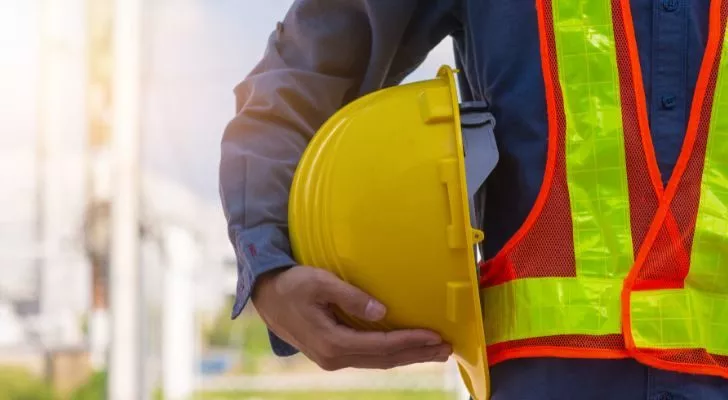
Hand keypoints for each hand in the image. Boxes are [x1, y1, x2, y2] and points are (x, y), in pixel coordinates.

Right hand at [252, 265, 451, 370]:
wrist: (266, 298)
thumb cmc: (291, 285)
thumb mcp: (318, 282)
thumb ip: (350, 297)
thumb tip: (381, 311)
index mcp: (332, 342)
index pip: (381, 346)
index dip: (410, 341)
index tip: (435, 336)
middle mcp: (334, 357)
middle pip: (385, 359)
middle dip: (417, 353)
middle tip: (447, 348)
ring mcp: (333, 358)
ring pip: (379, 361)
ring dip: (408, 355)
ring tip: (436, 350)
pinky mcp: (334, 353)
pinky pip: (369, 356)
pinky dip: (392, 353)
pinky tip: (407, 348)